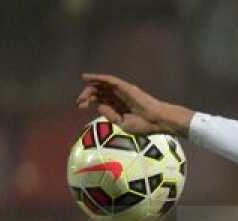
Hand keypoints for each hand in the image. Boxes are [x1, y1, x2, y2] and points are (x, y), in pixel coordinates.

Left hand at [76, 73, 192, 135]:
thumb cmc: (144, 125)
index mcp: (118, 106)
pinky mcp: (125, 86)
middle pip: (99, 92)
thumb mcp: (122, 123)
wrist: (157, 121)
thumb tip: (98, 105)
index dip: (89, 101)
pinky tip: (87, 78)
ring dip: (90, 87)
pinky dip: (98, 77)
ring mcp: (122, 91)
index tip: (81, 107)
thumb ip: (110, 115)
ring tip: (82, 94)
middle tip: (79, 102)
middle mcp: (119, 97)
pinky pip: (109, 79)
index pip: (100, 100)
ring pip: (102, 85)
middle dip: (87, 95)